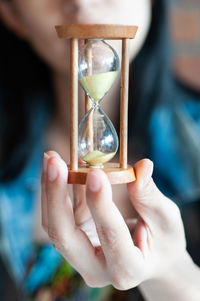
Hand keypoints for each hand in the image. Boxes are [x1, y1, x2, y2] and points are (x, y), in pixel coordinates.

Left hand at [41, 151, 185, 289]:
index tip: (95, 172)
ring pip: (55, 225)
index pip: (109, 235)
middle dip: (56, 195)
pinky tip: (60, 167)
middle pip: (64, 236)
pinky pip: (59, 216)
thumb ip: (150, 195)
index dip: (100, 203)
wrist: (152, 257)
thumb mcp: (166, 219)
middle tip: (54, 161)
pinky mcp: (75, 241)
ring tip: (51, 158)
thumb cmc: (164, 240)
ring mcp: (81, 257)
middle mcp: (97, 269)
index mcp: (127, 269)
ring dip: (50, 189)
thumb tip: (143, 165)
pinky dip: (57, 190)